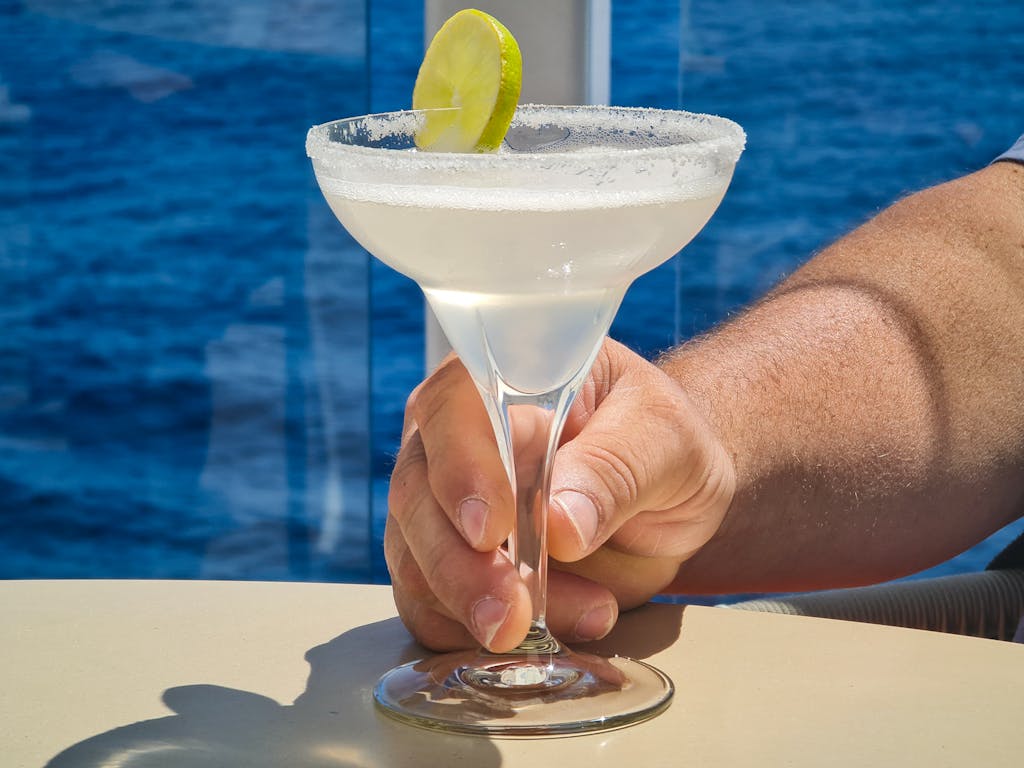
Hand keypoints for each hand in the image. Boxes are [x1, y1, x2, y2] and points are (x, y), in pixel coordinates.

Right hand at [384, 338, 734, 652]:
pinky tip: (541, 635)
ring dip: (477, 609)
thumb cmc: (661, 442)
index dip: (461, 470)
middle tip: (512, 617)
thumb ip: (616, 470)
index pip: (453, 413)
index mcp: (500, 382)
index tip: (494, 531)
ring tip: (580, 617)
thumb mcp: (665, 440)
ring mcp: (442, 506)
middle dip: (460, 567)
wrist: (668, 490)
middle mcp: (454, 440)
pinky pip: (430, 609)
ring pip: (415, 562)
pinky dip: (473, 636)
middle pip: (417, 497)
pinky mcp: (448, 566)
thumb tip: (559, 526)